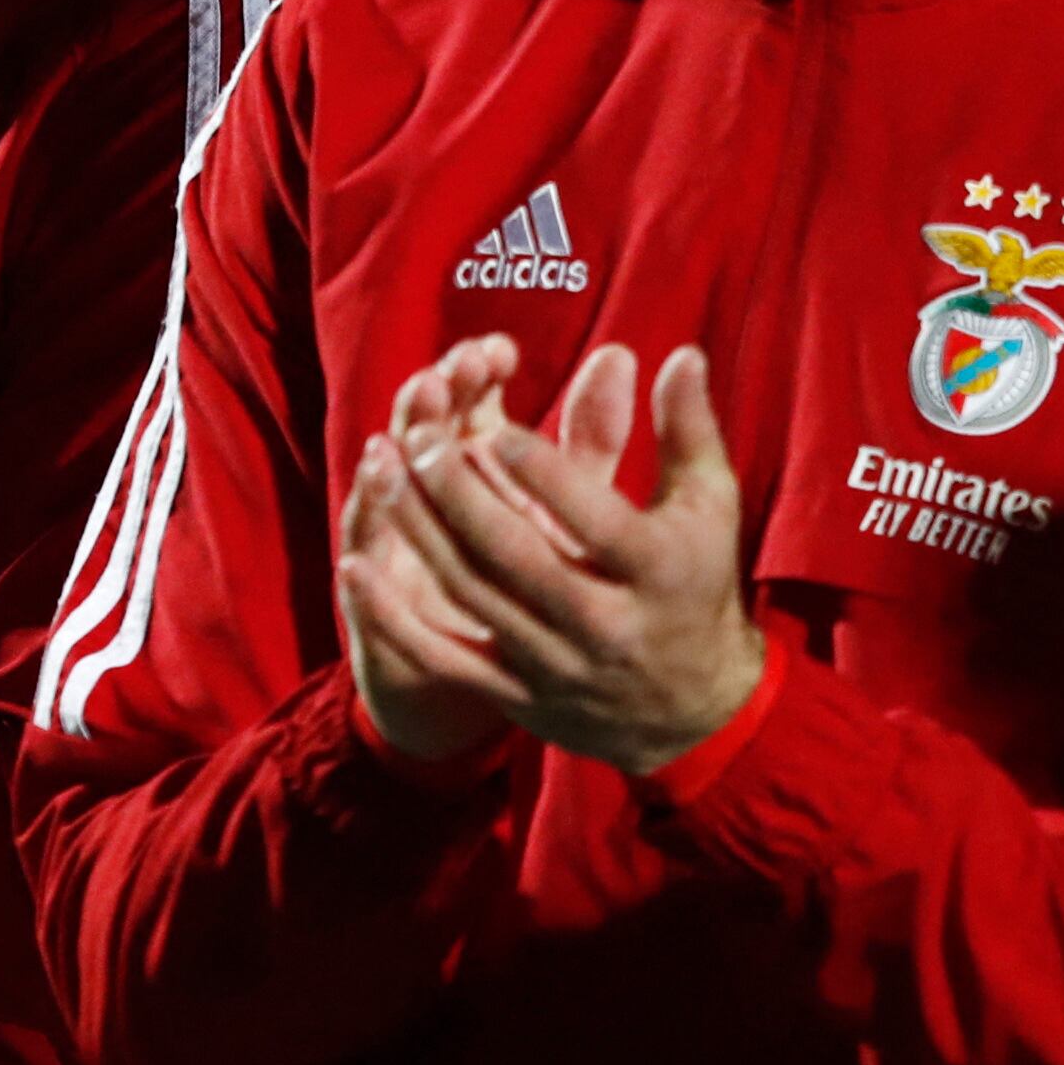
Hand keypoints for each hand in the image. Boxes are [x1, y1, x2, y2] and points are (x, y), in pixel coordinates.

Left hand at [366, 339, 764, 777]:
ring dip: (417, 531)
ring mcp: (555, 663)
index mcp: (656, 571)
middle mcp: (604, 622)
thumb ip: (688, 429)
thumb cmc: (696, 584)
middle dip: (457, 494)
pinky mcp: (517, 694)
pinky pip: (444, 658)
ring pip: (471, 595)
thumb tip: (681, 352)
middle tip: (415, 437)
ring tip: (379, 468)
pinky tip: (353, 564)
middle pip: (516, 556)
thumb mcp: (710, 507)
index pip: (594, 519)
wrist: (694, 712)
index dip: (541, 473)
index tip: (491, 426)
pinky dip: (392, 617)